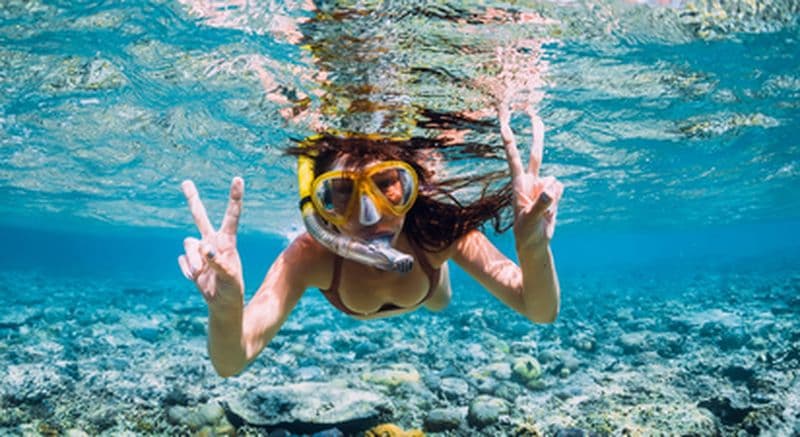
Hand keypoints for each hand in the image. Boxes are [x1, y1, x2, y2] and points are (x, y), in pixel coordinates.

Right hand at [178, 177, 244, 307]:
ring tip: (200, 273)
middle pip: (200, 217)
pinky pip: (182, 260)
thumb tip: (206, 250)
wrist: (222, 303)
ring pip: (188, 244)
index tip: (238, 178)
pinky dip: (188, 271)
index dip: (234, 197)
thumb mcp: (230, 278)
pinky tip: (197, 278)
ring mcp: (200, 251)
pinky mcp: (190, 261)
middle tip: (186, 182)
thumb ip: (220, 263)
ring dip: (193, 260)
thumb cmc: (232, 290)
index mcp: (228, 241)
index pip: (232, 215)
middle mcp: (213, 241)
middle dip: (192, 199)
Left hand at [497, 100, 562, 249]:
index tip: (504, 125)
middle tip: (534, 114)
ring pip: (554, 180)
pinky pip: (560, 189)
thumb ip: (542, 204)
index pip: (514, 158)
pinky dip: (557, 199)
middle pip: (536, 154)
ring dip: (553, 195)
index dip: (510, 142)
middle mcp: (530, 181)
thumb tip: (552, 187)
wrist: (534, 243)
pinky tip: (549, 210)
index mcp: (519, 185)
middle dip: (537, 135)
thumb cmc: (527, 233)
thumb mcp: (531, 221)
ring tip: (543, 212)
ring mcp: (541, 186)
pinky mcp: (552, 193)